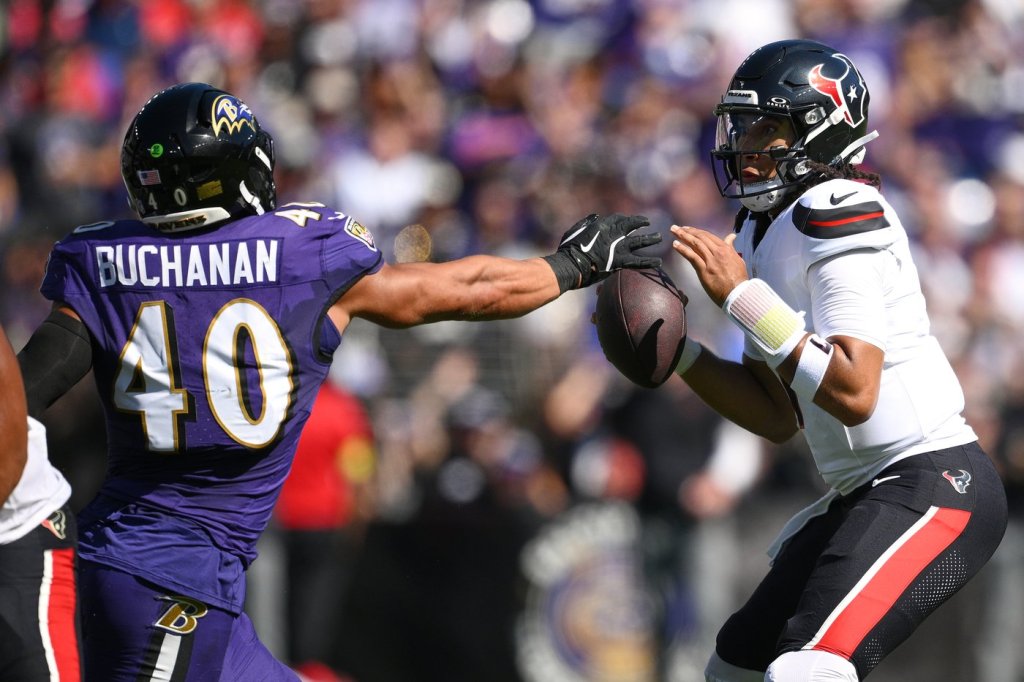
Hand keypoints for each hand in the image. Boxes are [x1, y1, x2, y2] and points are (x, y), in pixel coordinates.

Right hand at [545, 214, 661, 290]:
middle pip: (630, 226)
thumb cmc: (568, 250)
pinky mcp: (620, 261)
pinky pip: (638, 261)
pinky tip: (659, 262)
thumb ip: (586, 222)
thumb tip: (596, 216)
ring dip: (650, 239)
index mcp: (601, 225)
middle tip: (648, 223)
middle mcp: (613, 233)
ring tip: (659, 237)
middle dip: (639, 223)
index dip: (624, 219)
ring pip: (639, 241)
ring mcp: (618, 247)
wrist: (571, 265)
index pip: (617, 219)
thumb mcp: (575, 231)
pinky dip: (649, 261)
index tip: (629, 221)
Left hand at [670, 225, 746, 306]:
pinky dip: (683, 249)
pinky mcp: (704, 270)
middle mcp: (717, 252)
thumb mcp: (738, 259)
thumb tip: (731, 236)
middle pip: (700, 238)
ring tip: (673, 231)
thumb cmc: (739, 278)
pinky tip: (675, 244)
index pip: (708, 236)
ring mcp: (710, 261)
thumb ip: (731, 247)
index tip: (688, 229)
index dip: (696, 231)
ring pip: (695, 244)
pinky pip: (692, 257)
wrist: (738, 292)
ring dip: (683, 236)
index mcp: (725, 249)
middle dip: (687, 231)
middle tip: (676, 228)